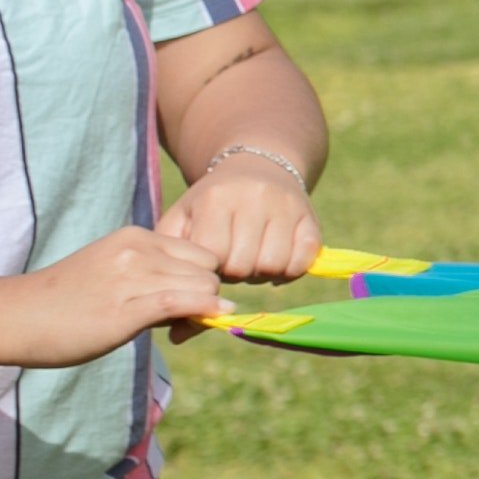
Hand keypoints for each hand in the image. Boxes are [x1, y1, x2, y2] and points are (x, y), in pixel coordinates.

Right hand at [3, 226, 238, 365]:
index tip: (187, 306)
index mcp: (136, 237)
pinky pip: (182, 302)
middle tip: (181, 322)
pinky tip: (199, 325)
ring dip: (200, 312)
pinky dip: (201, 312)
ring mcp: (131, 276)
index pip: (202, 253)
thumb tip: (204, 304)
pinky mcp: (125, 308)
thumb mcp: (113, 276)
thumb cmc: (62, 304)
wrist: (11, 317)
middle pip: (209, 269)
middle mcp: (138, 249)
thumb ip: (154, 281)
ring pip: (203, 286)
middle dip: (206, 296)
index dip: (203, 281)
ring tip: (171, 331)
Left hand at [168, 151, 322, 283]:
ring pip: (274, 266)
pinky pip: (303, 261)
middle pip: (243, 266)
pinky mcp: (310, 218)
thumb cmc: (211, 202)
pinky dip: (289, 270)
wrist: (257, 165)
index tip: (209, 260)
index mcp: (216, 198)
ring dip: (261, 273)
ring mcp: (286, 206)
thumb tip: (174, 313)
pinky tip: (277, 260)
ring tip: (253, 260)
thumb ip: (168, 251)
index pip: (213, 256)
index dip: (210, 268)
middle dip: (235, 273)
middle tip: (231, 261)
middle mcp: (254, 197)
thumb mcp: (182, 215)